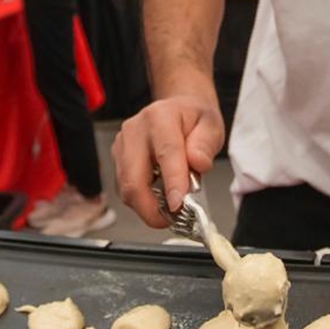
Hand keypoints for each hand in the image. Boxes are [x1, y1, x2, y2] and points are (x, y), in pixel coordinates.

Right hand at [112, 96, 224, 227]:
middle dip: (151, 207)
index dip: (172, 182)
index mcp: (161, 117)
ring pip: (126, 188)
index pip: (166, 153)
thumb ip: (205, 144)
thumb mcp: (211, 126)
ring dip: (147, 206)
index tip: (178, 204)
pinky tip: (159, 197)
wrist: (179, 110)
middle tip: (174, 218)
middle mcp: (135, 130)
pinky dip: (142, 200)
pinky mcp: (118, 160)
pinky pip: (126, 188)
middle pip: (134, 178)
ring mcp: (122, 146)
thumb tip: (198, 163)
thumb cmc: (193, 119)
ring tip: (171, 208)